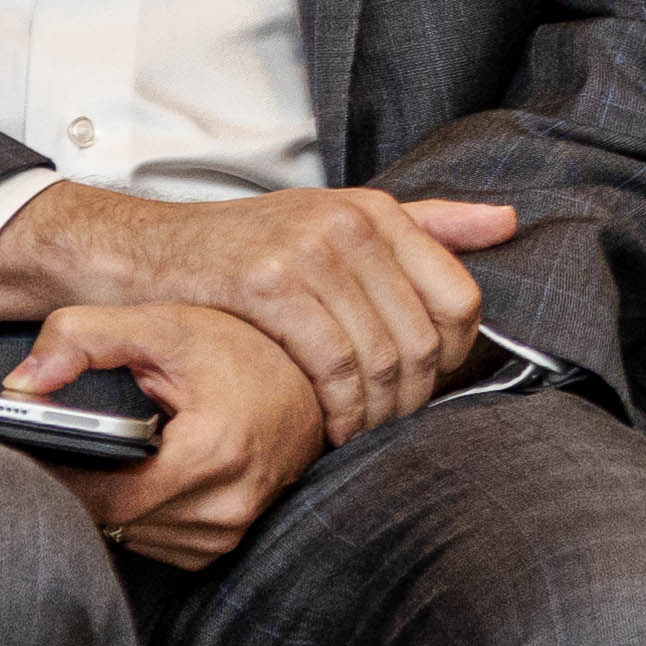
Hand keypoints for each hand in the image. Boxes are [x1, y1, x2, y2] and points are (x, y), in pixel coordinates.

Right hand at [0, 179, 518, 443]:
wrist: (139, 254)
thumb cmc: (244, 251)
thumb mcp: (336, 224)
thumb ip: (425, 225)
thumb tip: (506, 221)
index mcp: (379, 210)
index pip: (459, 299)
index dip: (451, 360)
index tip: (424, 389)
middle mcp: (352, 222)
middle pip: (423, 337)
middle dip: (412, 398)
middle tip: (388, 429)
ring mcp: (309, 249)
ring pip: (382, 356)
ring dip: (376, 413)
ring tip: (359, 435)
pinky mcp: (266, 283)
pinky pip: (332, 362)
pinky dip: (337, 408)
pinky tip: (327, 429)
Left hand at [27, 298, 321, 566]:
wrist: (317, 382)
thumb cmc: (242, 352)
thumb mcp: (163, 326)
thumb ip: (84, 337)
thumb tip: (22, 382)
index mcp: (211, 454)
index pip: (102, 495)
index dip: (59, 474)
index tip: (31, 448)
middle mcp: (226, 504)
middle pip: (112, 518)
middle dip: (83, 483)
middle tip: (69, 443)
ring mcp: (230, 529)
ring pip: (130, 534)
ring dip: (111, 502)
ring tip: (114, 455)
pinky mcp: (228, 543)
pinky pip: (156, 543)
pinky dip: (140, 514)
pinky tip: (145, 475)